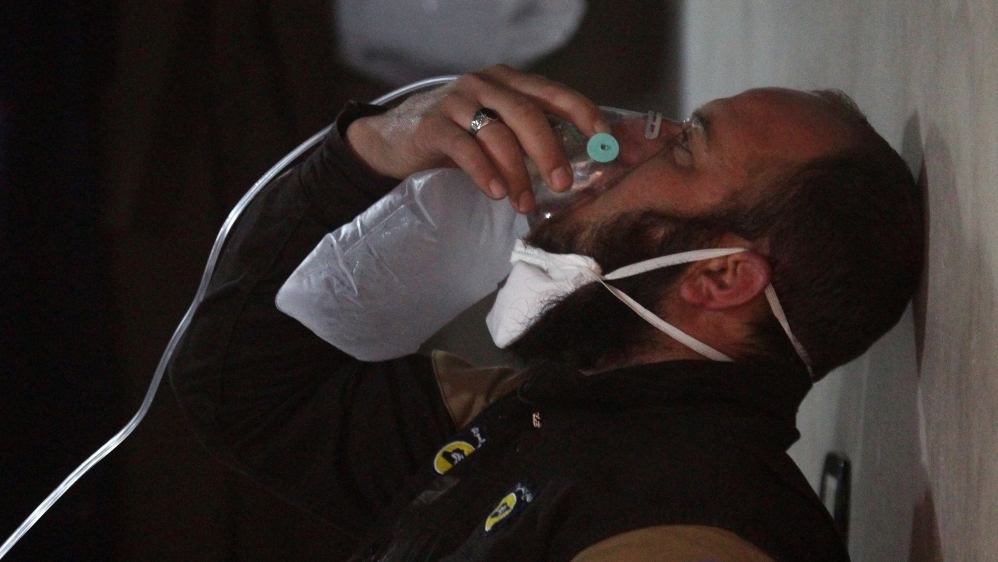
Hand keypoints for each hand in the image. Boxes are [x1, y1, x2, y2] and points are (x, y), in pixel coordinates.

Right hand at [345, 65, 608, 212]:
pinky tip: (496, 193)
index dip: (583, 114)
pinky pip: (465, 147)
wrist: (392, 140)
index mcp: (508, 81)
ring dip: (517, 173)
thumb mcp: (495, 129)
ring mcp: (457, 101)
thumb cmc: (455, 138)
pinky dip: (484, 172)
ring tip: (524, 203)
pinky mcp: (432, 124)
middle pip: (528, 113)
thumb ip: (528, 139)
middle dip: (550, 151)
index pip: (554, 93)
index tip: (604, 142)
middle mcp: (485, 84)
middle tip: (564, 183)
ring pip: (498, 134)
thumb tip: (575, 171)